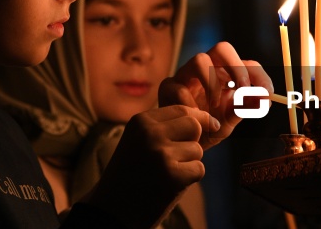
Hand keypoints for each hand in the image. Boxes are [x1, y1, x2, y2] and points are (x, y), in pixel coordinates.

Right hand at [85, 105, 219, 228]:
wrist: (112, 210)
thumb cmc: (131, 173)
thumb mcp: (139, 140)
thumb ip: (166, 126)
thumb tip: (207, 118)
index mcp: (141, 121)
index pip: (181, 110)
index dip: (198, 118)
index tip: (208, 125)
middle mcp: (150, 133)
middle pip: (194, 125)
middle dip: (193, 139)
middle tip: (177, 156)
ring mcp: (161, 154)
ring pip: (197, 149)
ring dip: (188, 162)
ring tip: (165, 173)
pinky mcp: (173, 176)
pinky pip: (198, 169)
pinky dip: (189, 179)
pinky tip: (169, 185)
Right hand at [158, 41, 273, 148]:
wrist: (182, 143)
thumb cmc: (209, 127)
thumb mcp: (231, 120)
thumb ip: (246, 108)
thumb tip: (266, 98)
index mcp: (226, 74)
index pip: (247, 64)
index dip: (259, 76)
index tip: (267, 94)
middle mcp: (207, 69)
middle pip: (222, 48)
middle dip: (236, 67)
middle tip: (242, 90)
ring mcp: (186, 75)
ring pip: (199, 60)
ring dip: (212, 83)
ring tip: (214, 106)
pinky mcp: (167, 87)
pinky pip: (179, 88)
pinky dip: (191, 106)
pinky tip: (194, 120)